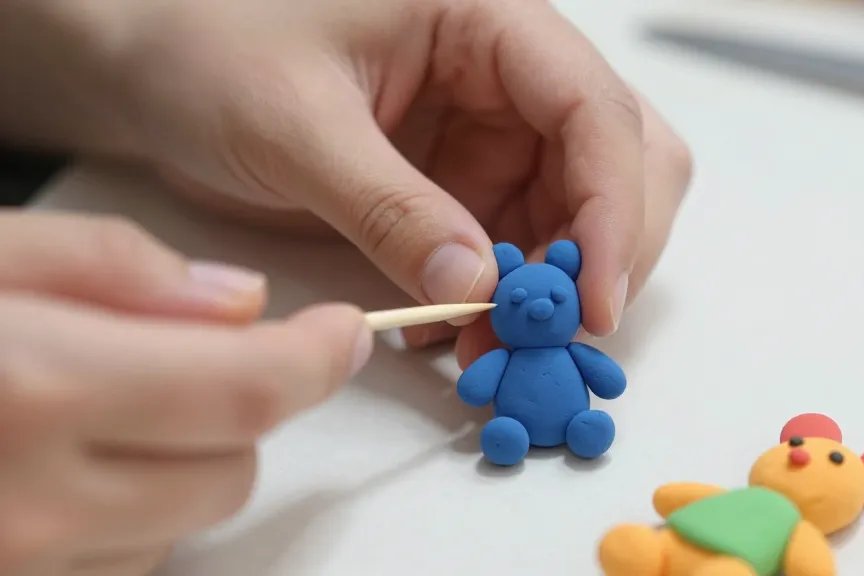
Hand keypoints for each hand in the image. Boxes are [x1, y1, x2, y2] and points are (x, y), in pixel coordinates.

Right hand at [0, 212, 371, 575]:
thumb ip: (110, 265)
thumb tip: (240, 303)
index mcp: (37, 388)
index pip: (246, 390)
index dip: (314, 358)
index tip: (342, 332)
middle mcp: (36, 504)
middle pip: (234, 469)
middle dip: (241, 406)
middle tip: (184, 353)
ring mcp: (26, 566)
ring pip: (186, 523)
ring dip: (183, 461)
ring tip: (97, 403)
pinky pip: (125, 561)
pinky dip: (129, 512)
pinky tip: (64, 460)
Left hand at [4, 0, 690, 366]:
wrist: (154, 64)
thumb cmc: (209, 45)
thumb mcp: (294, 124)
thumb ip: (389, 207)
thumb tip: (477, 291)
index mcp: (487, 20)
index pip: (595, 111)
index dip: (612, 209)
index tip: (592, 303)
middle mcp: (507, 77)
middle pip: (619, 164)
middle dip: (600, 256)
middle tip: (551, 337)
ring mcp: (488, 134)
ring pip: (574, 219)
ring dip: (554, 293)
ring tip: (497, 353)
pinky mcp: (459, 184)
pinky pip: (511, 249)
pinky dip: (503, 302)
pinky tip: (458, 336)